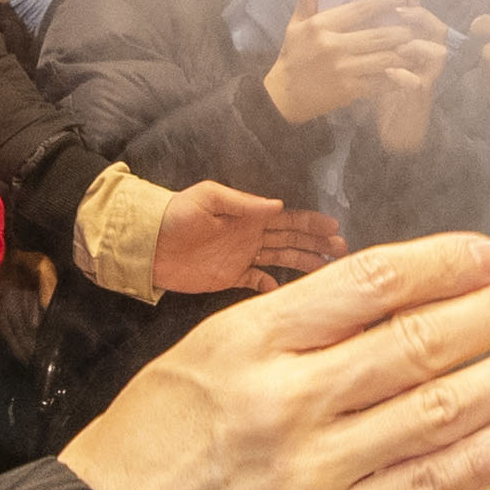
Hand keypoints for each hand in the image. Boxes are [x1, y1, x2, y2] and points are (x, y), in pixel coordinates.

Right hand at [61, 232, 489, 489]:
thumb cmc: (142, 458)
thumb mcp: (195, 364)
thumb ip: (282, 340)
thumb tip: (379, 311)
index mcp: (248, 340)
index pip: (368, 285)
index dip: (441, 265)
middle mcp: (287, 397)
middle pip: (415, 343)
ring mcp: (313, 468)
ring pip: (435, 412)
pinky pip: (424, 487)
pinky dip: (484, 458)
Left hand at [152, 181, 350, 294]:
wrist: (147, 244)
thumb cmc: (175, 214)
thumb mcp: (207, 198)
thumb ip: (243, 203)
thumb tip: (278, 204)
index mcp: (248, 215)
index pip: (288, 218)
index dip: (312, 223)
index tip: (334, 227)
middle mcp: (250, 235)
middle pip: (292, 239)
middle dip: (317, 243)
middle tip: (342, 250)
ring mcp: (242, 257)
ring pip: (281, 259)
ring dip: (304, 262)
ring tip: (328, 268)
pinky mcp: (230, 277)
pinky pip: (258, 282)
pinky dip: (273, 286)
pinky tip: (287, 291)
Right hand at [266, 0, 433, 125]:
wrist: (283, 96)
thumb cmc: (292, 56)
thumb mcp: (295, 25)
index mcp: (322, 26)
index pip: (360, 9)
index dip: (386, 0)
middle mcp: (334, 46)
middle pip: (378, 34)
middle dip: (402, 29)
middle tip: (418, 24)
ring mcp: (343, 69)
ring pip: (384, 58)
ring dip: (404, 52)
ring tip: (419, 46)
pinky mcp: (349, 90)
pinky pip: (380, 81)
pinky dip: (396, 75)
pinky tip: (409, 70)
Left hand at [370, 4, 451, 154]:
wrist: (391, 130)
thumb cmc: (379, 90)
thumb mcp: (370, 59)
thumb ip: (364, 34)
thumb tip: (350, 6)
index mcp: (415, 44)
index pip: (419, 17)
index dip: (414, 3)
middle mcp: (426, 59)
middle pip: (436, 29)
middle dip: (421, 17)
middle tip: (402, 10)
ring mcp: (425, 78)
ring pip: (437, 54)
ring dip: (420, 46)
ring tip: (402, 42)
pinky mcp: (418, 99)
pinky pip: (417, 84)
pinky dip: (405, 77)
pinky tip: (390, 72)